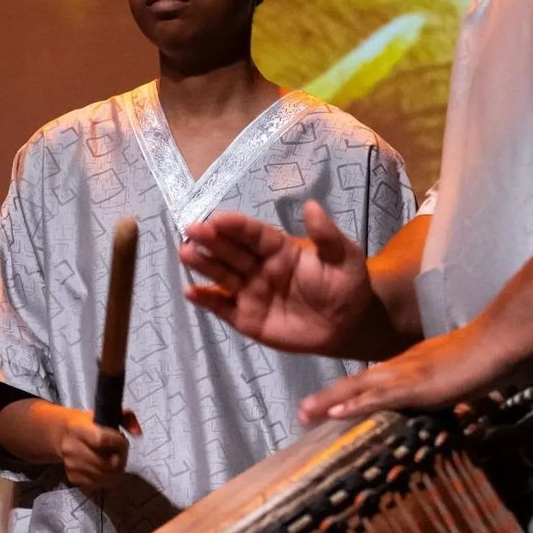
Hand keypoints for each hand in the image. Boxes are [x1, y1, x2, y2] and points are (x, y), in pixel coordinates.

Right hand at [55, 406, 140, 490]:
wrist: (65, 435)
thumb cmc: (90, 424)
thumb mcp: (107, 413)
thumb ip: (127, 418)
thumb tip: (137, 433)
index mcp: (78, 428)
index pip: (101, 440)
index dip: (118, 443)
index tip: (122, 441)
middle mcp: (71, 447)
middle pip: (106, 463)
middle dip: (120, 460)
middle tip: (121, 454)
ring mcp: (71, 464)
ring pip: (105, 476)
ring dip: (116, 471)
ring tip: (114, 461)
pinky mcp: (72, 477)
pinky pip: (98, 484)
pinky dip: (106, 479)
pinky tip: (105, 469)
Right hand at [181, 202, 373, 354]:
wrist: (347, 327)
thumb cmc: (346, 287)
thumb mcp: (344, 257)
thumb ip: (326, 235)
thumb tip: (311, 205)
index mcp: (280, 250)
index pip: (254, 235)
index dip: (237, 226)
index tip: (217, 218)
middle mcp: (259, 268)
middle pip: (232, 252)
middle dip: (212, 240)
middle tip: (192, 229)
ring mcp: (250, 293)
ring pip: (222, 275)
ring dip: (203, 264)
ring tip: (185, 252)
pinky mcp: (246, 318)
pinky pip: (222, 307)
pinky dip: (206, 300)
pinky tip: (190, 291)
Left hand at [298, 321, 513, 424]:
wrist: (494, 345)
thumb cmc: (474, 358)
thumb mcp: (442, 375)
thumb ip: (426, 387)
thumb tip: (420, 400)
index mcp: (401, 367)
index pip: (365, 382)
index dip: (340, 394)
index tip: (318, 407)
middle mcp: (396, 369)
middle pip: (353, 385)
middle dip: (325, 400)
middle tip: (299, 414)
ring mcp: (404, 376)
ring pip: (359, 390)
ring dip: (331, 402)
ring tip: (306, 414)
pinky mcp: (416, 386)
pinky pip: (381, 398)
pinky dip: (358, 405)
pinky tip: (338, 412)